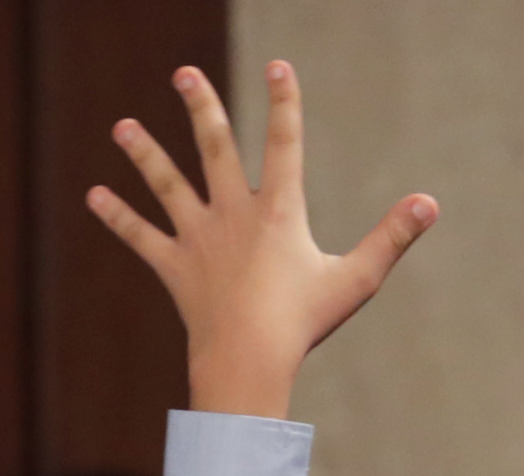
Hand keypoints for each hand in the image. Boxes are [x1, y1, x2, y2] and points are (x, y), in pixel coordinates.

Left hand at [84, 61, 436, 419]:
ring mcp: (199, 238)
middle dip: (199, 107)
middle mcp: (233, 213)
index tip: (278, 67)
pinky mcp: (174, 267)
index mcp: (278, 211)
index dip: (284, 102)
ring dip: (144, 153)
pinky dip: (118, 217)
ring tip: (122, 126)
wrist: (248, 361)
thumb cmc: (304, 323)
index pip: (285, 143)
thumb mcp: (356, 279)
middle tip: (184, 74)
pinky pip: (141, 237)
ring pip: (167, 185)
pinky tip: (94, 196)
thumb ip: (392, 237)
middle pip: (213, 147)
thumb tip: (430, 203)